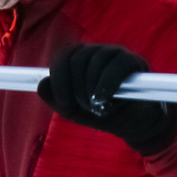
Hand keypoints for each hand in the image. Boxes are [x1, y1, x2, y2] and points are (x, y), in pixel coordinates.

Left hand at [36, 43, 176, 155]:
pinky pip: (116, 66)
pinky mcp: (134, 62)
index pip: (63, 56)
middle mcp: (96, 52)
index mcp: (80, 59)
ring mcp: (116, 54)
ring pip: (95, 63)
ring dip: (93, 92)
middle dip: (77, 90)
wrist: (134, 124)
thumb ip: (56, 99)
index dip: (59, 79)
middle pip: (77, 59)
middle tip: (86, 108)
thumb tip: (42, 84)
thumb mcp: (74, 111)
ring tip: (100, 108)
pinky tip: (105, 101)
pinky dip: (107, 86)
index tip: (64, 102)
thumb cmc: (103, 113)